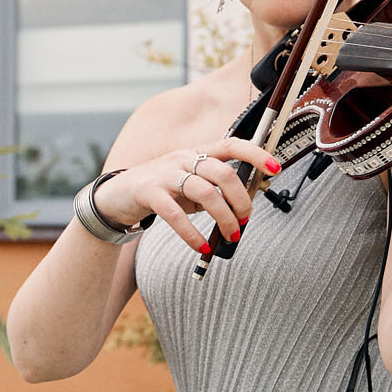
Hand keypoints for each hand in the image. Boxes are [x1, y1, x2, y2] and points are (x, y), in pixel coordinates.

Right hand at [95, 137, 282, 254]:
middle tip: (245, 220)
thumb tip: (244, 206)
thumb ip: (215, 190)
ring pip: (206, 192)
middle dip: (241, 199)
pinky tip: (202, 246)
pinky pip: (175, 215)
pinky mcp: (149, 192)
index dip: (256, 154)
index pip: (231, 144)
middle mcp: (182, 158)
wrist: (116, 196)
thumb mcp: (190, 185)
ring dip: (224, 218)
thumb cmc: (161, 191)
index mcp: (197, 153)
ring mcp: (165, 174)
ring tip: (230, 236)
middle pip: (223, 172)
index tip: (276, 168)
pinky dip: (192, 234)